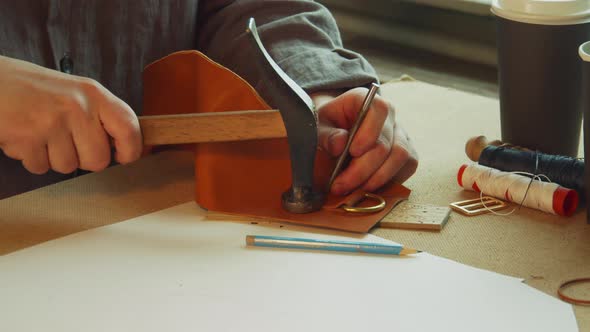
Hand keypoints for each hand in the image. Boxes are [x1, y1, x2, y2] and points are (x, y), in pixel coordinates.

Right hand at [0, 56, 141, 173]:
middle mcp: (77, 107)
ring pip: (68, 167)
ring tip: (41, 133)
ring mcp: (52, 123)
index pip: (128, 127)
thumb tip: (123, 146)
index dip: (131, 149)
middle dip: (83, 159)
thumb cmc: (31, 88)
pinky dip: (32, 158)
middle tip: (66, 141)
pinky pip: (41, 167)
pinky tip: (25, 136)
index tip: (124, 157)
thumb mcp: (73, 91)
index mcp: (93, 93)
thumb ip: (99, 115)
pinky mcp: (28, 138)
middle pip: (98, 160)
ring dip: (53, 157)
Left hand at [312, 87, 417, 194]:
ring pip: (402, 156)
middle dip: (363, 169)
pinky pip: (408, 166)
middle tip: (340, 185)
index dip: (369, 132)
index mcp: (366, 100)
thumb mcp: (319, 125)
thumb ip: (326, 134)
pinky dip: (390, 180)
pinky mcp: (406, 153)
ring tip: (354, 190)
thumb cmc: (328, 126)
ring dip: (377, 178)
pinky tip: (367, 187)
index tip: (353, 152)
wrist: (336, 131)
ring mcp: (400, 134)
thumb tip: (339, 145)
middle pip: (386, 143)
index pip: (379, 110)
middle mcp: (389, 116)